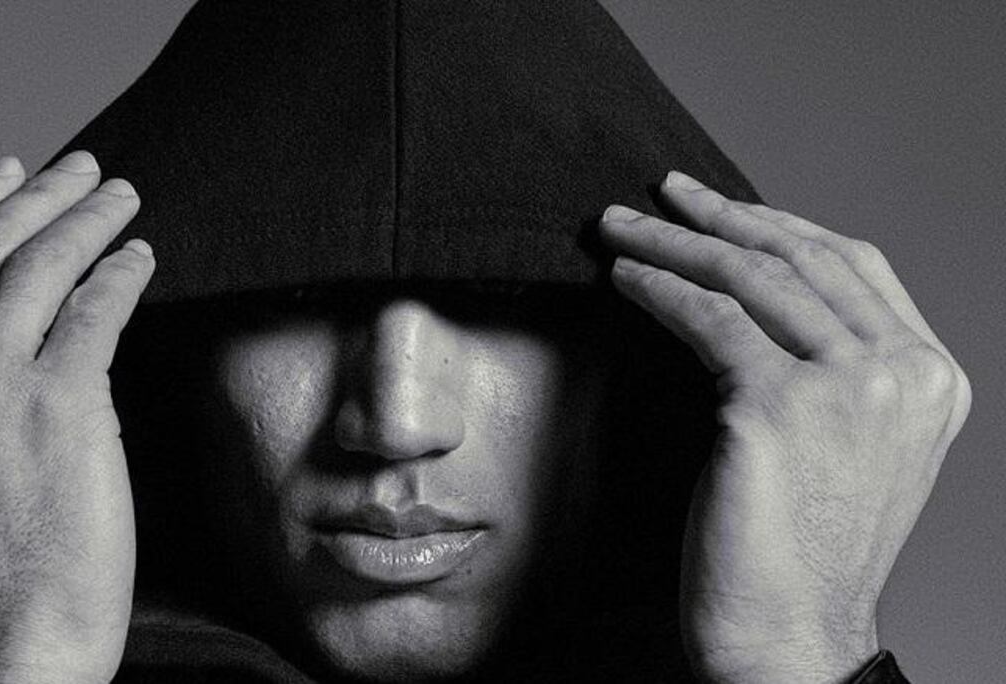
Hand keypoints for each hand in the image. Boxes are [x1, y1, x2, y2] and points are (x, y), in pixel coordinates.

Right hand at [0, 152, 153, 682]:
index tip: (13, 172)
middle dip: (43, 194)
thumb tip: (7, 300)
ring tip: (121, 199)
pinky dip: (123, 273)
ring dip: (89, 218)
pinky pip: (97, 308)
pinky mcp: (59, 403)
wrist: (2, 639)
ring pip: (43, 264)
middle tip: (86, 169)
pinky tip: (139, 259)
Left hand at [598, 172, 969, 682]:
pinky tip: (624, 280)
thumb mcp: (851, 444)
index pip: (853, 265)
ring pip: (749, 278)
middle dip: (717, 217)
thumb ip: (834, 367)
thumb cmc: (804, 549)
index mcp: (930, 377)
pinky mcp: (780, 408)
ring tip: (619, 228)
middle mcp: (903, 373)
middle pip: (799, 258)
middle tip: (658, 195)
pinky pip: (706, 320)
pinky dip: (657, 290)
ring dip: (673, 242)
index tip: (720, 205)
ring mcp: (848, 388)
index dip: (779, 222)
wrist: (791, 636)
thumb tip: (753, 291)